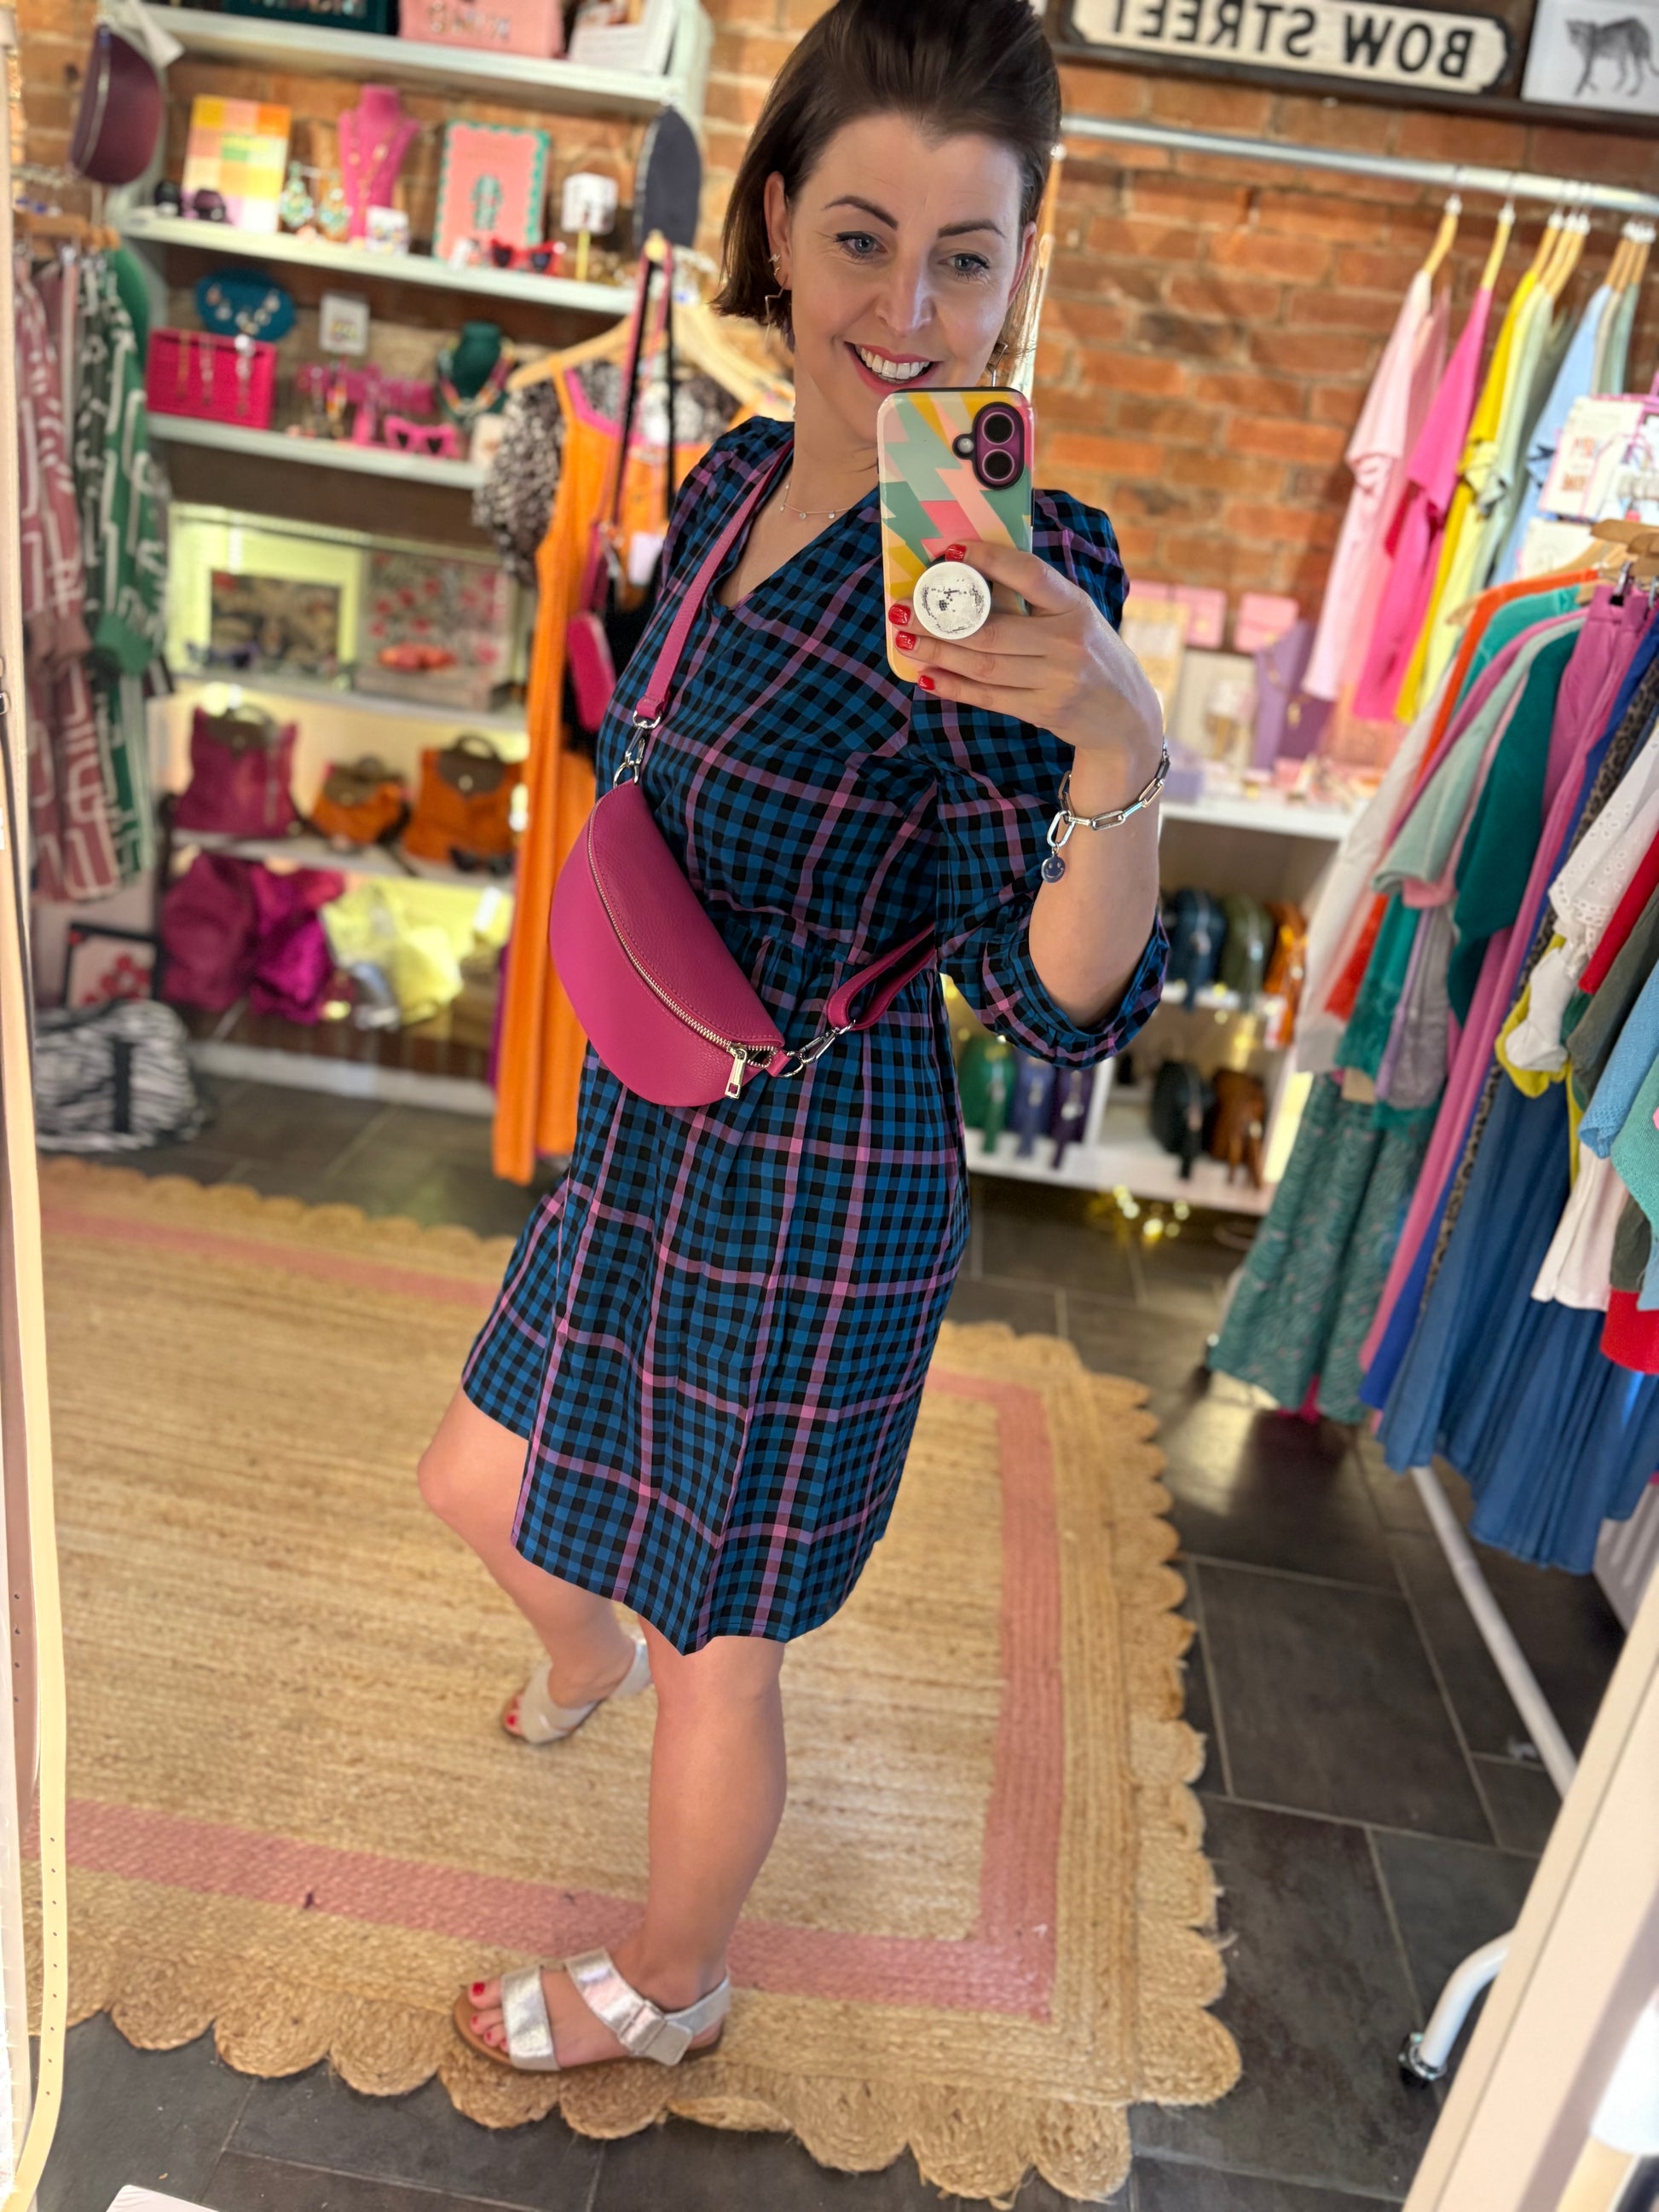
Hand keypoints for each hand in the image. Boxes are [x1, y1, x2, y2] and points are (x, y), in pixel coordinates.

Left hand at [899, 539, 1163, 772]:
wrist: (1126, 717)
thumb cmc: (1092, 656)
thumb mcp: (1078, 619)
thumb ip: (1037, 601)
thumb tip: (973, 578)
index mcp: (1077, 606)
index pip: (1030, 574)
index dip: (989, 560)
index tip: (952, 552)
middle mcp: (1069, 642)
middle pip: (991, 630)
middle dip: (940, 620)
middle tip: (904, 609)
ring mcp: (1057, 680)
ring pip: (984, 665)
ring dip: (938, 652)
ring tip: (906, 640)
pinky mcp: (1044, 711)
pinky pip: (989, 696)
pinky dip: (954, 686)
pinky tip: (928, 675)